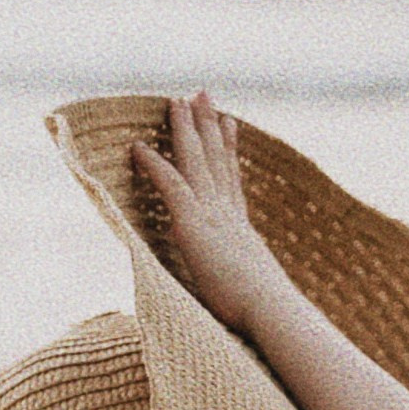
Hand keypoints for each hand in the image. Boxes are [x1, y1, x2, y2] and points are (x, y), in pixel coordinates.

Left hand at [130, 92, 284, 332]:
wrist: (271, 312)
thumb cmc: (266, 315)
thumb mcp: (254, 295)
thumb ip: (248, 286)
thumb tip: (257, 303)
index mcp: (241, 229)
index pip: (232, 180)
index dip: (228, 149)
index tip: (229, 122)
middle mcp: (228, 214)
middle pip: (216, 159)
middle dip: (207, 124)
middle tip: (202, 94)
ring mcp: (212, 215)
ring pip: (195, 160)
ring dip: (183, 129)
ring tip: (177, 100)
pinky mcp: (194, 223)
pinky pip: (170, 183)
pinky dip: (153, 163)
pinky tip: (137, 147)